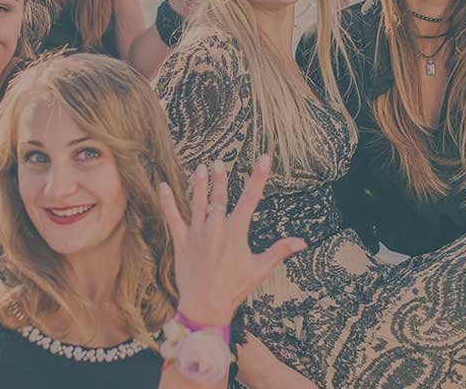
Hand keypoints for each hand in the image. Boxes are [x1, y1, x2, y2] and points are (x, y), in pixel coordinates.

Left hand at [157, 155, 304, 326]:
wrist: (205, 306)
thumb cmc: (234, 289)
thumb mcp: (259, 269)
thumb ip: (279, 251)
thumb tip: (302, 242)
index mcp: (236, 231)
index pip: (251, 198)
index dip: (258, 176)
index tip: (264, 158)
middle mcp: (216, 227)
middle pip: (220, 197)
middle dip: (221, 178)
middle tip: (219, 162)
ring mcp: (197, 233)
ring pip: (197, 202)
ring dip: (198, 184)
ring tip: (199, 168)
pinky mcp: (181, 242)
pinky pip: (172, 217)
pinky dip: (167, 201)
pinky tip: (163, 186)